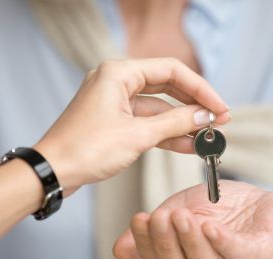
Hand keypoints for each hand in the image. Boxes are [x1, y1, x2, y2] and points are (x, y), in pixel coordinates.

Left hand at [33, 58, 229, 194]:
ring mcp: (116, 102)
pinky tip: (190, 145)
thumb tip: (204, 117)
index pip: (171, 71)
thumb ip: (175, 123)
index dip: (200, 89)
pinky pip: (148, 123)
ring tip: (209, 137)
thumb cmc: (85, 150)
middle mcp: (117, 82)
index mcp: (119, 73)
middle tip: (219, 120)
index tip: (219, 107)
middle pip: (167, 87)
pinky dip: (168, 134)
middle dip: (194, 105)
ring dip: (183, 123)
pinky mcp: (115, 122)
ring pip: (159, 108)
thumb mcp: (137, 136)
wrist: (52, 173)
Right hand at [113, 181, 272, 258]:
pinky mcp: (260, 253)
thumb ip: (157, 226)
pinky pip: (238, 253)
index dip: (146, 243)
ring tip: (181, 216)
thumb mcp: (184, 210)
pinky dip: (221, 242)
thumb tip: (119, 248)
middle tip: (159, 217)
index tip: (139, 218)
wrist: (271, 204)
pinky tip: (210, 227)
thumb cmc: (227, 208)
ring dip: (190, 241)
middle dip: (165, 242)